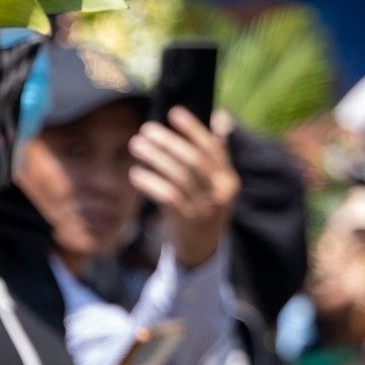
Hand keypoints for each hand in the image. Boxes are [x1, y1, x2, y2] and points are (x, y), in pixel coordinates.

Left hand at [130, 108, 237, 269]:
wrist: (201, 252)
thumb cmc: (203, 210)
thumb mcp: (215, 184)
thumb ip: (216, 154)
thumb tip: (220, 119)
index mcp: (229, 179)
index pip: (212, 148)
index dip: (193, 129)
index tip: (174, 112)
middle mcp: (221, 192)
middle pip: (194, 160)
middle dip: (168, 141)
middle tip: (145, 130)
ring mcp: (205, 208)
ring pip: (179, 176)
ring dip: (155, 157)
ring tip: (136, 146)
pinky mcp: (187, 222)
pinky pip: (168, 197)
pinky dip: (151, 182)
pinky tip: (135, 173)